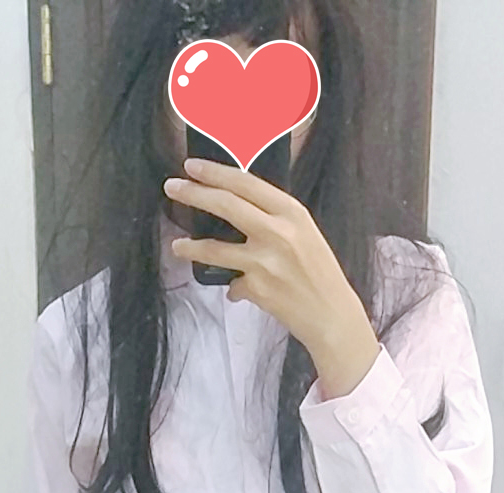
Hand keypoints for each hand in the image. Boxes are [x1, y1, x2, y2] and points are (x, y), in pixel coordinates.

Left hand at [163, 157, 380, 399]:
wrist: (332, 315)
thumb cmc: (320, 272)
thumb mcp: (304, 233)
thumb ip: (274, 218)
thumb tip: (236, 207)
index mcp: (291, 212)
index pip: (245, 183)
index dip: (214, 173)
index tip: (191, 166)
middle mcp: (277, 232)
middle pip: (226, 205)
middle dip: (194, 194)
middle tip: (171, 188)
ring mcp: (264, 261)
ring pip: (215, 249)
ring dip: (191, 247)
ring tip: (177, 246)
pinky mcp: (257, 289)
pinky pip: (233, 284)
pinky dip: (233, 287)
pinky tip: (238, 291)